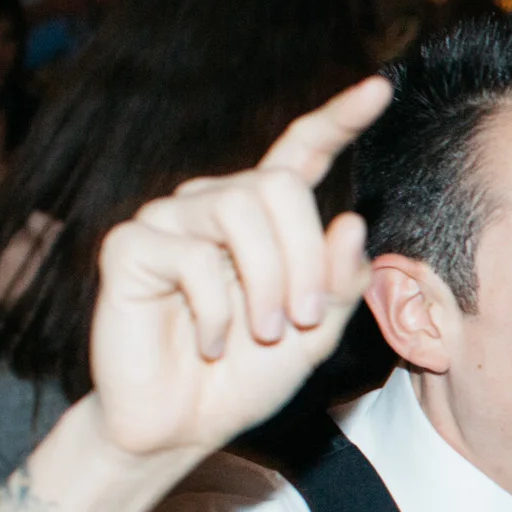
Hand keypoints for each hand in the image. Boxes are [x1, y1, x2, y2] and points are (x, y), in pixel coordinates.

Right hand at [84, 77, 392, 461]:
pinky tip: (208, 341)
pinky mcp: (131, 246)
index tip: (380, 88)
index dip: (339, 117)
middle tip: (304, 318)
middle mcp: (218, 203)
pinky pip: (191, 256)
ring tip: (264, 334)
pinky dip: (217, 310)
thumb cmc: (250, 374)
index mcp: (269, 218)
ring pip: (239, 212)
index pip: (303, 150)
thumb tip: (351, 221)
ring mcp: (171, 219)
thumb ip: (340, 281)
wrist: (185, 423)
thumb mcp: (318, 334)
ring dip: (268, 284)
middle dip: (305, 257)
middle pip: (279, 186)